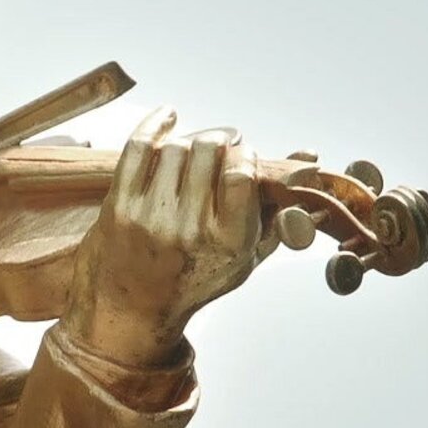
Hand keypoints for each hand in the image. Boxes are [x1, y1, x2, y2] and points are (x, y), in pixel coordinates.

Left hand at [57, 107, 261, 366]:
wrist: (129, 310)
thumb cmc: (192, 281)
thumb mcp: (245, 257)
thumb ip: (277, 210)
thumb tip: (308, 159)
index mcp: (228, 242)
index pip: (242, 174)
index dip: (244, 155)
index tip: (243, 156)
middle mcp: (189, 229)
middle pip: (208, 151)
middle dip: (219, 140)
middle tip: (220, 145)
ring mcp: (151, 216)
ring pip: (176, 147)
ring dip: (189, 140)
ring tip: (193, 150)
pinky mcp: (119, 206)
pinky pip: (139, 148)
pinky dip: (155, 124)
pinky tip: (168, 117)